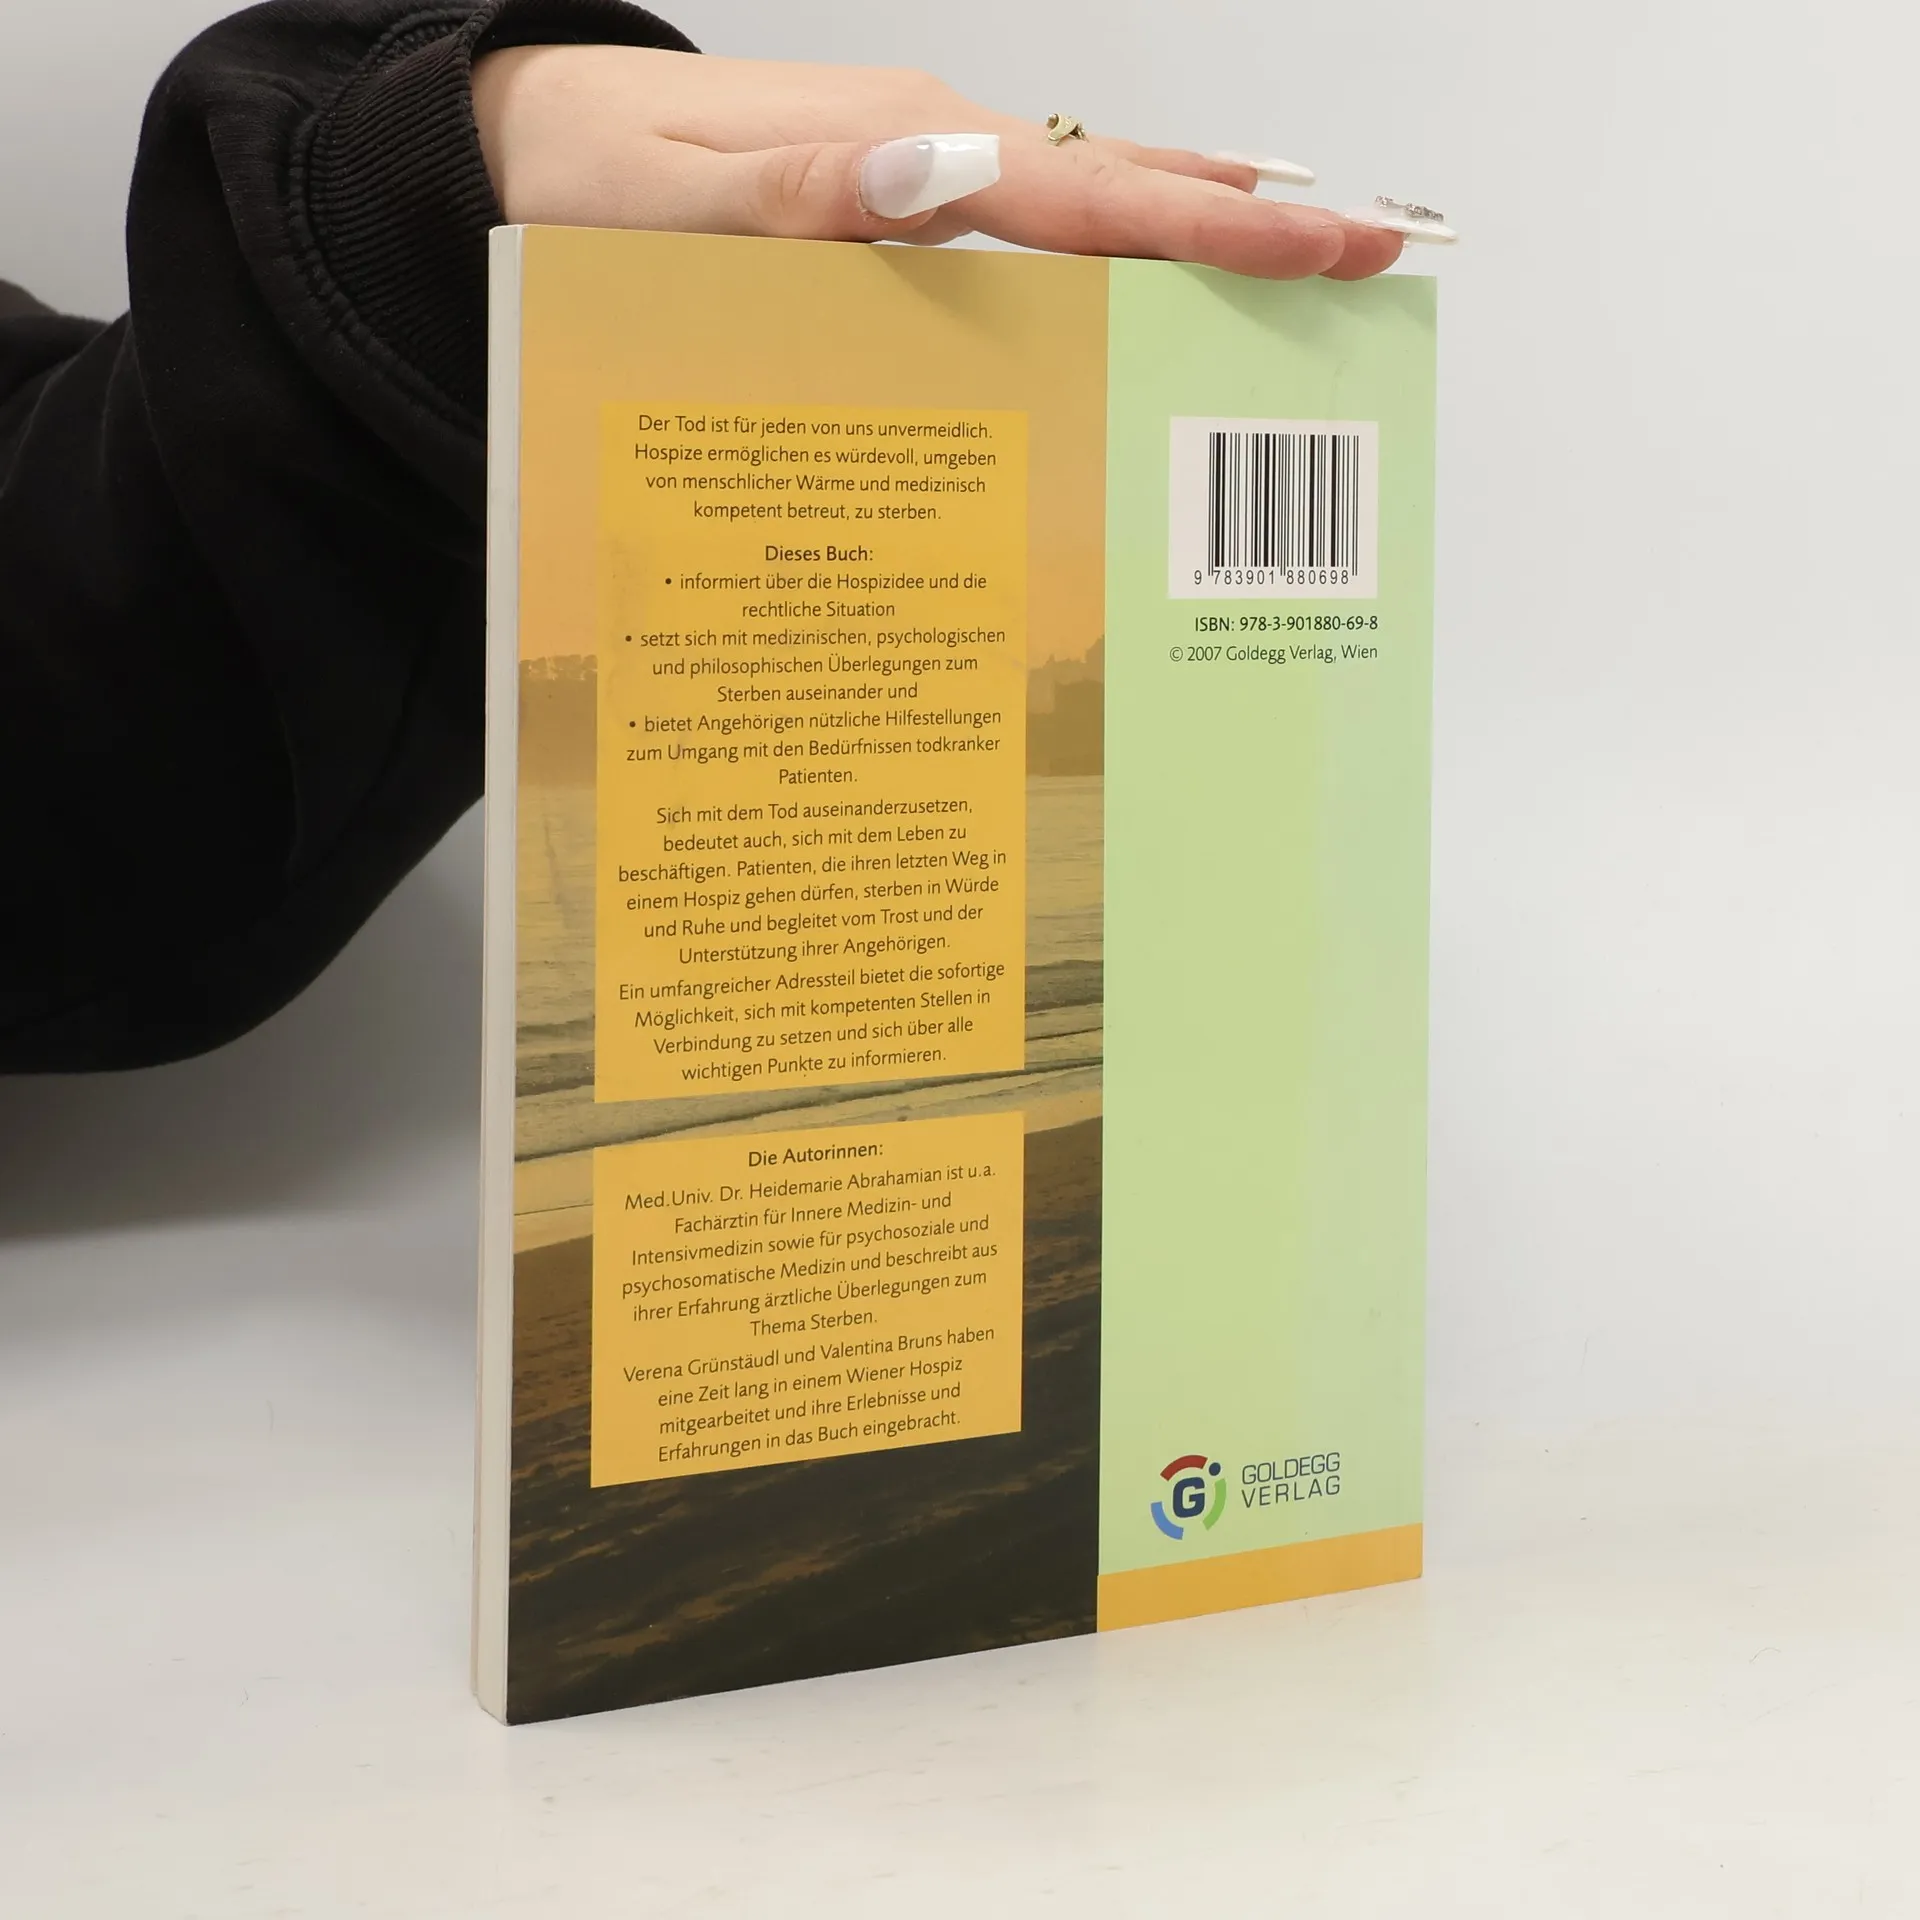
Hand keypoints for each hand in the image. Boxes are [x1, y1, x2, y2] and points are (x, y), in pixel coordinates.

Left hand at [471, 48, 1403, 281]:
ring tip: (1309, 258)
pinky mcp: (902, 189)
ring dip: (1203, 227)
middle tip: (1376, 253)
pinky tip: (1163, 260)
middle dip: (1253, 223)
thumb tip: (942, 171)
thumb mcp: (674, 205)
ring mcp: (924, 163)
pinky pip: (1040, 218)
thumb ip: (807, 196)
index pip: (1091, 198)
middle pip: (1125, 187)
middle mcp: (934, 146)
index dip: (1214, 230)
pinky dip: (1123, 238)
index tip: (1323, 248)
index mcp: (906, 148)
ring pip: (1095, 198)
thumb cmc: (589, 192)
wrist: (529, 146)